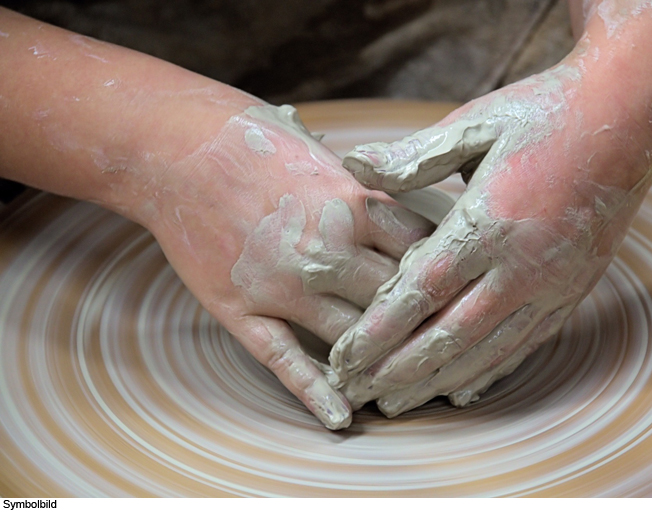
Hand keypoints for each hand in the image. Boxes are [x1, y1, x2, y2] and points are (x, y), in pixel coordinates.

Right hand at [137, 103, 432, 428]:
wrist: (173, 147)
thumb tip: (398, 194)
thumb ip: (363, 185)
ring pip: (352, 337)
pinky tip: (341, 417)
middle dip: (422, 324)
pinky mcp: (243, 310)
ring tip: (404, 386)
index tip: (456, 293)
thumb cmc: (251, 139)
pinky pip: (286, 361)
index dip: (444, 276)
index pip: (422, 254)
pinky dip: (316, 392)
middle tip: (445, 347)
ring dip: (379, 362)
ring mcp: (284, 286)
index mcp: (354, 205)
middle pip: (396, 301)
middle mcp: (328, 251)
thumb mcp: (321, 153)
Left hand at [330, 16, 651, 415]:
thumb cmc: (545, 114)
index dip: (377, 332)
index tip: (342, 360)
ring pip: (486, 351)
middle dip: (397, 371)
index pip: (420, 293)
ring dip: (437, 382)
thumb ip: (413, 156)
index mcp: (488, 223)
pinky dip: (488, 372)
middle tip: (356, 395)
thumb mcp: (476, 124)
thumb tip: (354, 165)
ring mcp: (552, 284)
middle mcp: (522, 266)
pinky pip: (525, 345)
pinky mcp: (573, 290)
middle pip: (448, 336)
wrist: (630, 114)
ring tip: (396, 404)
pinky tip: (462, 391)